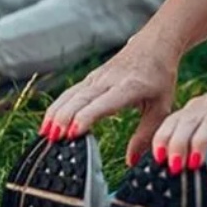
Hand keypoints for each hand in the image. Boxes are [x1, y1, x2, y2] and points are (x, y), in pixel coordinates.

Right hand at [43, 43, 179, 166]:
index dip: (86, 117)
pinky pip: (71, 92)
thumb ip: (146, 135)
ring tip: (44, 134)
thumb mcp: (161, 108)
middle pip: (80, 98)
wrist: (155, 44)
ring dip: (56, 113)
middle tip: (52, 139)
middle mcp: (109, 80)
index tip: (73, 133)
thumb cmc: (160, 78)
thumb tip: (131, 162)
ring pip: (71, 94)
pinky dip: (58, 106)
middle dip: (64, 118)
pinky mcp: (91, 77)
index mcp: (129, 87)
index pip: (103, 102)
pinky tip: (49, 122)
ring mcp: (97, 77)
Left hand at [152, 75, 206, 181]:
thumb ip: (198, 135)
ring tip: (193, 166)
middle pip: (187, 121)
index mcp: (198, 107)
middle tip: (169, 167)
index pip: (172, 122)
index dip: (160, 140)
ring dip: (200, 143)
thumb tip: (179, 166)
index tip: (150, 162)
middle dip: (175, 143)